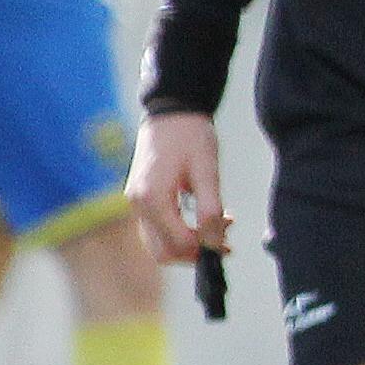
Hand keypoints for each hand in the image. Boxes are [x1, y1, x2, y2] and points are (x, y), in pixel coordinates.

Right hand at [127, 109, 228, 264]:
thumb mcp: (207, 171)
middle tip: (226, 242)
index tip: (229, 245)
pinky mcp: (141, 200)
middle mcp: (137, 204)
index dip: (204, 249)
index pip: (177, 243)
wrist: (172, 112)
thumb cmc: (191, 136)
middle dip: (195, 252)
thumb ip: (210, 209)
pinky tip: (205, 218)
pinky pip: (158, 229)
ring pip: (159, 244)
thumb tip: (213, 243)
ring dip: (189, 243)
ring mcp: (135, 203)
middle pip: (163, 251)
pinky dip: (180, 232)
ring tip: (221, 225)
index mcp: (151, 198)